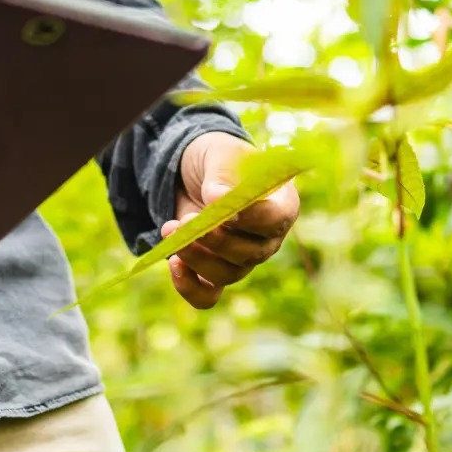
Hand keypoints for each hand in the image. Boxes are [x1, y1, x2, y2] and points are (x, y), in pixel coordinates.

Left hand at [162, 132, 299, 308]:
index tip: (228, 210)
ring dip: (196, 258)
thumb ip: (221, 175)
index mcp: (281, 204)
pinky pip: (208, 295)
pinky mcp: (215, 273)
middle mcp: (267, 238)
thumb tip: (217, 200)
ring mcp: (243, 260)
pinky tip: (173, 264)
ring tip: (170, 230)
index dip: (254, 218)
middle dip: (216, 241)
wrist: (196, 174)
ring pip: (227, 275)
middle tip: (186, 221)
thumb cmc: (218, 160)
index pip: (277, 219)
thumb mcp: (218, 156)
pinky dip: (189, 287)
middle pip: (251, 254)